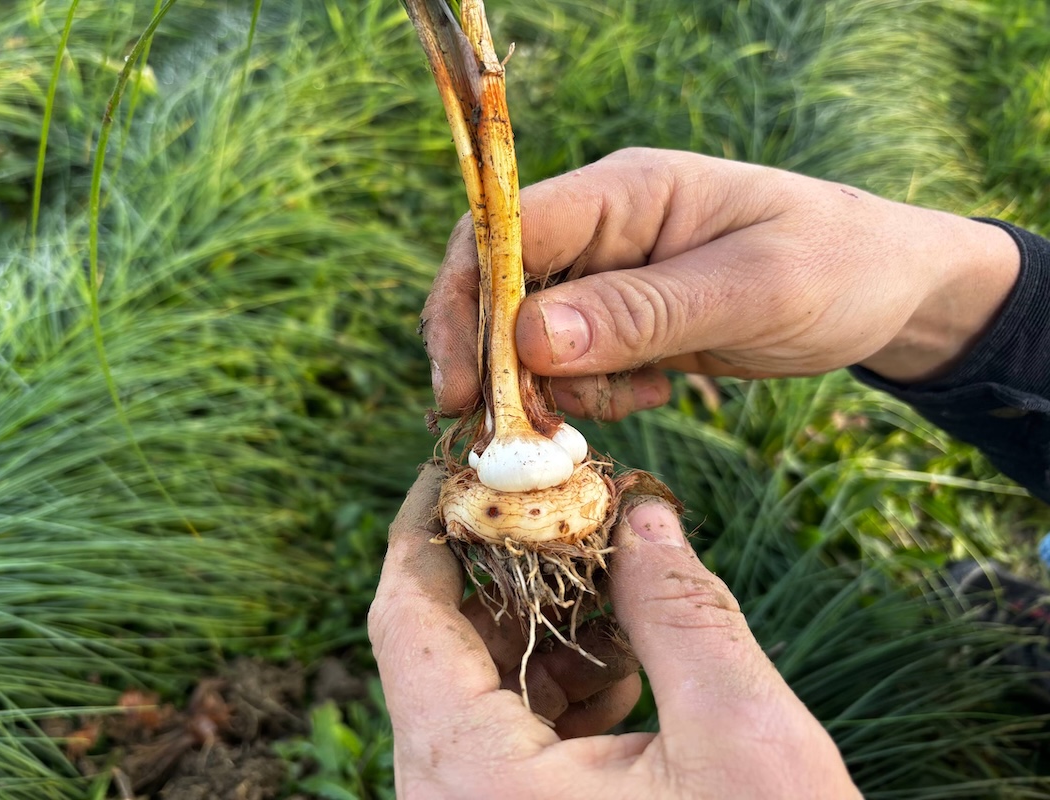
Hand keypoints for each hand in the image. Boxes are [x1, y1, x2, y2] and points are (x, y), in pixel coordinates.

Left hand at [369, 467, 860, 798]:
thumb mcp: (742, 744)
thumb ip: (684, 612)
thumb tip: (644, 510)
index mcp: (469, 775)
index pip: (403, 613)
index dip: (426, 523)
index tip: (462, 459)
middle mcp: (447, 799)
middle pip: (438, 646)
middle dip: (506, 569)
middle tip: (571, 508)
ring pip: (475, 691)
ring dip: (541, 627)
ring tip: (616, 585)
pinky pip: (507, 738)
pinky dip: (556, 688)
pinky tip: (625, 665)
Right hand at [423, 148, 1019, 419]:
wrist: (893, 291)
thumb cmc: (838, 266)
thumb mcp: (750, 290)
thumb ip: (642, 312)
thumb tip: (530, 340)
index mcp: (623, 193)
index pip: (502, 233)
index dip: (466, 307)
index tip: (465, 391)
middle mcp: (604, 229)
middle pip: (501, 292)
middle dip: (503, 366)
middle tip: (527, 434)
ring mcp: (612, 277)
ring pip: (532, 340)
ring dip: (558, 389)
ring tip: (634, 401)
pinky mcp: (627, 321)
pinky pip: (574, 366)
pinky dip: (595, 395)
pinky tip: (654, 394)